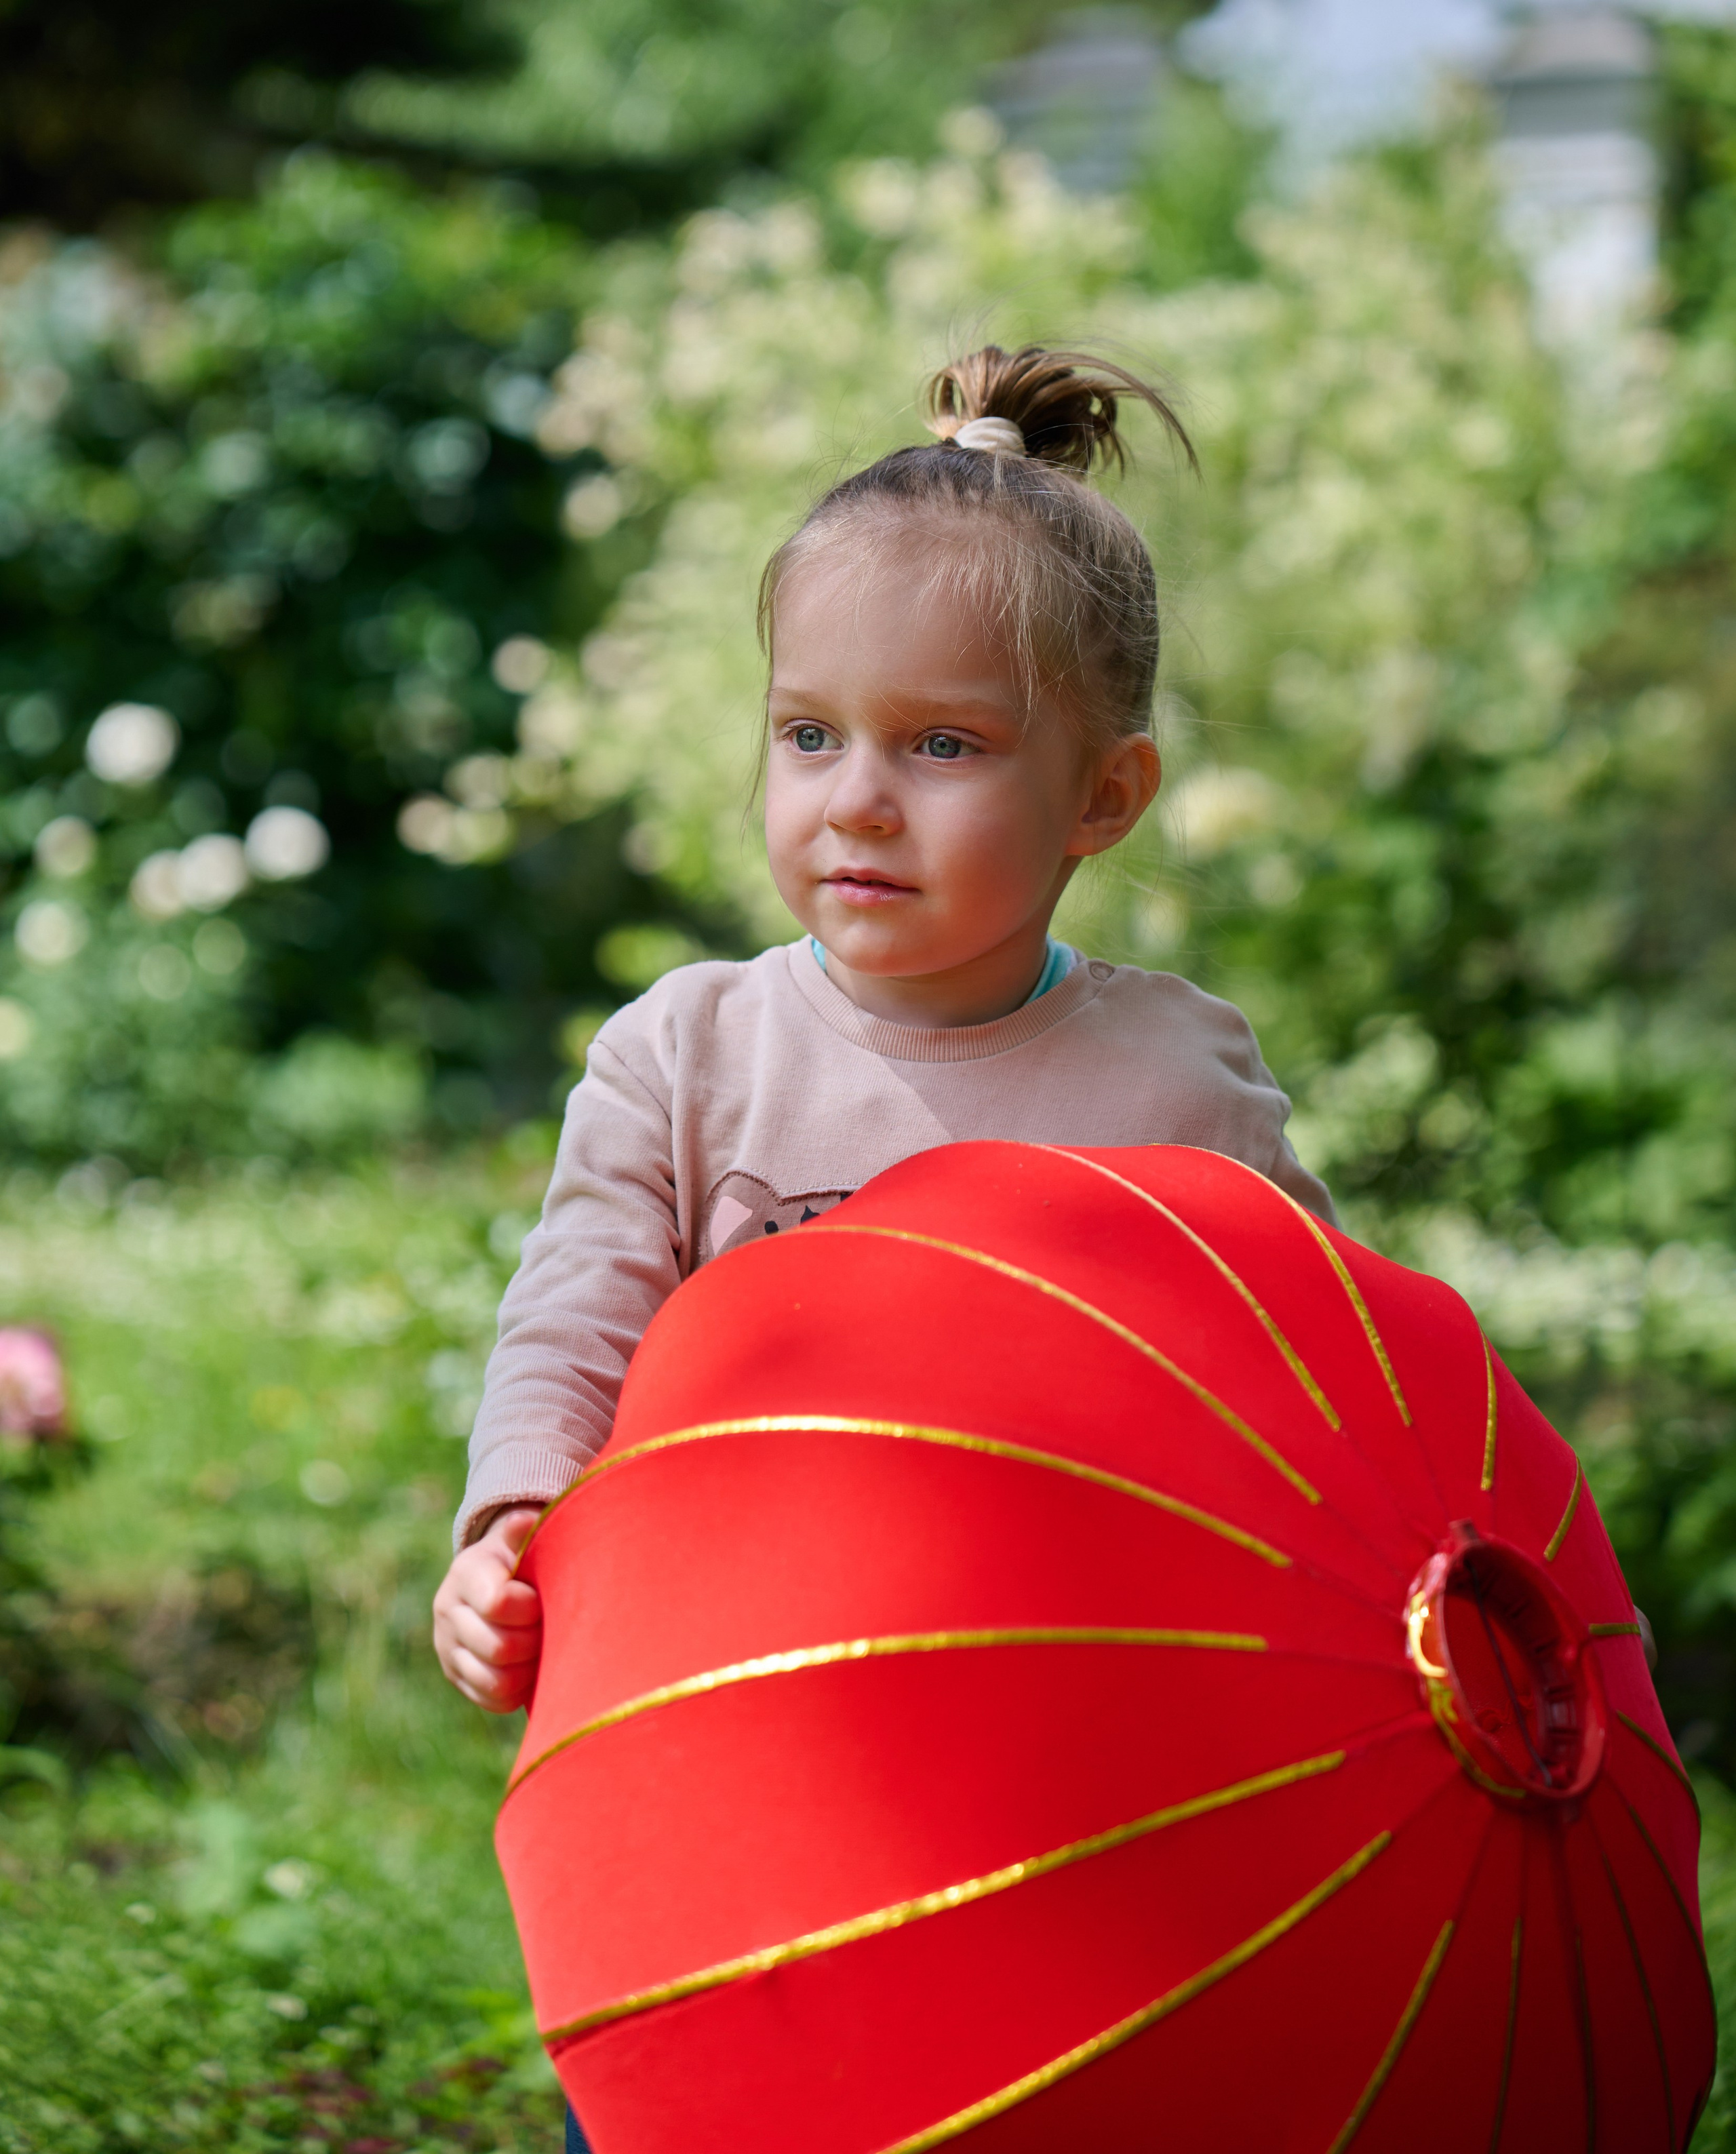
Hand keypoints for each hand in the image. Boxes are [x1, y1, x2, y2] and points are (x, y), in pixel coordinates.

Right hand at [433, 1506, 543, 1711]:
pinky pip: (493, 1699)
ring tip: (541, 1649)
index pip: (498, 1603)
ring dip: (528, 1670)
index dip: (530, 1608)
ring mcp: (448, 1647)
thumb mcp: (524, 1538)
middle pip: (499, 1647)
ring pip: (496, 1680)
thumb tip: (524, 1520)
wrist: (499, 1580)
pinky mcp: (456, 1675)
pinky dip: (518, 1690)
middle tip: (549, 1629)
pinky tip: (529, 1667)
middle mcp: (448, 1610)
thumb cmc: (523, 1558)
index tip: (542, 1601)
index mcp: (466, 1573)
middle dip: (534, 1641)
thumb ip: (525, 1531)